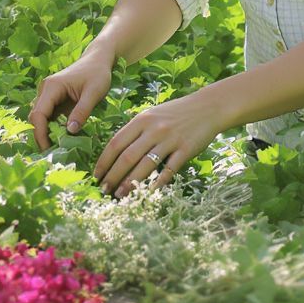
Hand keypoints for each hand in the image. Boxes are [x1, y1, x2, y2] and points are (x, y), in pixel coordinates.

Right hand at [29, 48, 113, 149]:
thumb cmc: (97, 73)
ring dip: (47, 133)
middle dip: (42, 136)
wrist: (98, 60)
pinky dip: (54, 128)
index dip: (40, 133)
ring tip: (59, 148)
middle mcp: (45, 91)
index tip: (48, 149)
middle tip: (54, 153)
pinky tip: (63, 138)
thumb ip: (82, 111)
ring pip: (41, 119)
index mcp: (52, 87)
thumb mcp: (94, 92)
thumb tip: (69, 132)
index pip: (38, 114)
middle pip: (36, 118)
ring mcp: (48, 95)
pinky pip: (49, 117)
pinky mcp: (54, 100)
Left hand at [93, 90, 221, 196]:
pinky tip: (148, 192)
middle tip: (104, 190)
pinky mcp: (185, 149)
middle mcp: (153, 129)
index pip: (116, 143)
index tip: (96, 175)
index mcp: (141, 120)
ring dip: (130, 183)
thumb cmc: (175, 113)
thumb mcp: (152, 115)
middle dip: (113, 176)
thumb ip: (135, 130)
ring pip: (145, 165)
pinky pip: (168, 170)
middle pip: (127, 156)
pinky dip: (157, 183)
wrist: (207, 108)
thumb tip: (116, 152)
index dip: (104, 161)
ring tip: (120, 195)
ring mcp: (170, 139)